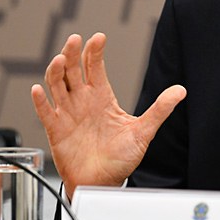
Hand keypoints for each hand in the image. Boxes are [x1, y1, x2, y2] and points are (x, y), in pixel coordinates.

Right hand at [31, 33, 185, 198]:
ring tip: (61, 60)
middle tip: (75, 40)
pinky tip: (38, 90)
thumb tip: (180, 91)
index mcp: (102, 97)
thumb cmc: (122, 159)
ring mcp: (68, 114)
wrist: (104, 182)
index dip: (95, 52)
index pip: (95, 67)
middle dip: (73, 53)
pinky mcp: (56, 130)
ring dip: (56, 72)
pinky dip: (40, 101)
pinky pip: (45, 112)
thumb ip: (160, 109)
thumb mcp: (143, 131)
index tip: (98, 37)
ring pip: (57, 86)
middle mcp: (83, 101)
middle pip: (73, 71)